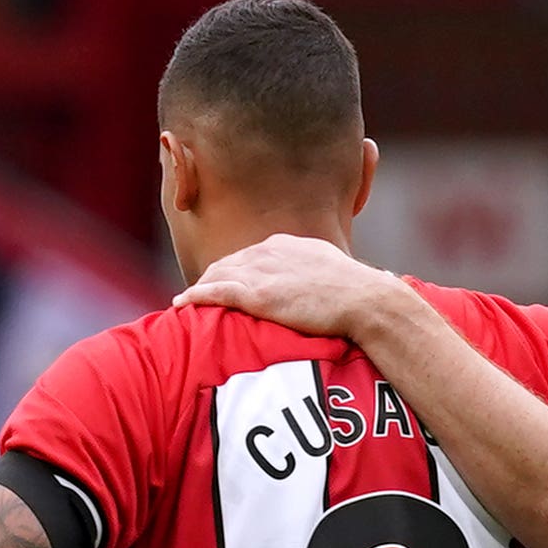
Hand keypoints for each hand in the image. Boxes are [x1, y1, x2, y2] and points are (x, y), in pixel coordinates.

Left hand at [175, 232, 413, 342]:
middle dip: (212, 277)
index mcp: (286, 245)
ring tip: (187, 302)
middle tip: (199, 294)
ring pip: (217, 275)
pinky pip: (215, 292)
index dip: (235, 270)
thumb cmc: (359, 293)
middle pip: (228, 262)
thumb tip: (319, 286)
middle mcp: (268, 252)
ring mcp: (261, 272)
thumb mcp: (333, 271)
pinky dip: (196, 296)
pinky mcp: (257, 295)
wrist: (365, 300)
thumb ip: (315, 273)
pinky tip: (182, 303)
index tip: (228, 283)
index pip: (250, 255)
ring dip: (201, 287)